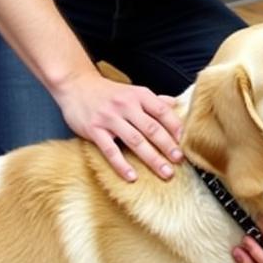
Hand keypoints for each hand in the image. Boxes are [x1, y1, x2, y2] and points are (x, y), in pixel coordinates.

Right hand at [55, 71, 183, 181]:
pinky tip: (132, 176)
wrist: (76, 85)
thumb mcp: (132, 91)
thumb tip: (176, 105)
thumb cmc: (107, 92)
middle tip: (179, 161)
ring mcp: (109, 118)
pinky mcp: (94, 130)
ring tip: (164, 171)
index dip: (176, 127)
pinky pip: (110, 150)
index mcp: (138, 95)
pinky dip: (121, 164)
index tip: (186, 142)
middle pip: (151, 128)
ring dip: (151, 158)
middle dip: (167, 146)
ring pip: (134, 140)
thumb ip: (154, 100)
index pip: (162, 112)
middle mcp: (125, 105)